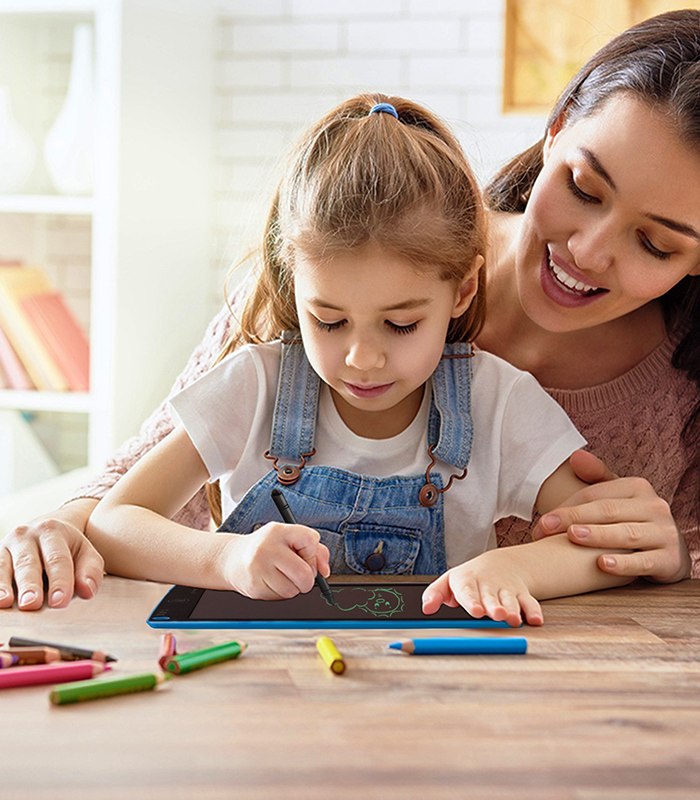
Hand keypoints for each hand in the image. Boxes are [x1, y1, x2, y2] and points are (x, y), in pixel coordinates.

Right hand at [0, 505, 104, 610]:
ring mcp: (6, 545)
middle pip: (28, 563)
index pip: (58, 559)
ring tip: (5, 602)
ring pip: (3, 567)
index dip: (60, 581)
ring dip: (3, 585)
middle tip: (32, 604)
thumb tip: (87, 591)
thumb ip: (90, 572)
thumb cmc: (69, 549)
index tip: (60, 602)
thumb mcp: (85, 554)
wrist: (45, 530)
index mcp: (52, 531)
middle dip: (30, 585)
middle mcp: (26, 535)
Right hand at [223, 522, 330, 599]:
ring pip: (293, 590)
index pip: (310, 540)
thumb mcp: (289, 539)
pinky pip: (280, 597)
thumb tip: (325, 571)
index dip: (313, 553)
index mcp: (279, 531)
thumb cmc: (268, 548)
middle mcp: (267, 547)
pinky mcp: (254, 586)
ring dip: (294, 588)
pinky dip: (281, 593)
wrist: (233, 559)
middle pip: (304, 573)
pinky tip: (271, 582)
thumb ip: (315, 550)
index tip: (305, 555)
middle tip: (300, 575)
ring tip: (282, 577)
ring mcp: (259, 568)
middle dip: (308, 579)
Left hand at [421, 552, 542, 626]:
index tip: (475, 611)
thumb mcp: (448, 582)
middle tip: (497, 615)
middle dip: (494, 607)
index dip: (472, 601)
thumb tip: (425, 609)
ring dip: (514, 610)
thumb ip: (435, 594)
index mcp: (468, 580)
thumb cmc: (469, 579)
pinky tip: (535, 620)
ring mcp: (506, 589)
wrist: (498, 565)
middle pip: (491, 597)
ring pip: (511, 600)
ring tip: (513, 620)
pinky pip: (530, 602)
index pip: (468, 591)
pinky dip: (534, 611)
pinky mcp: (522, 594)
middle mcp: (488, 585)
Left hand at [532, 450, 690, 582]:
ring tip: (573, 537)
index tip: (541, 523)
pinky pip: (644, 562)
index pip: (595, 494)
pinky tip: (602, 564)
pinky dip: (623, 564)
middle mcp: (655, 507)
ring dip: (597, 536)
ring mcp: (665, 533)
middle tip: (544, 529)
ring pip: (626, 534)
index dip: (566, 507)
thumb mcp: (618, 497)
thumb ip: (596, 477)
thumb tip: (575, 456)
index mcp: (638, 487)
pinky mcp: (670, 560)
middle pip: (607, 511)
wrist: (670, 552)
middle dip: (573, 519)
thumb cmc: (633, 521)